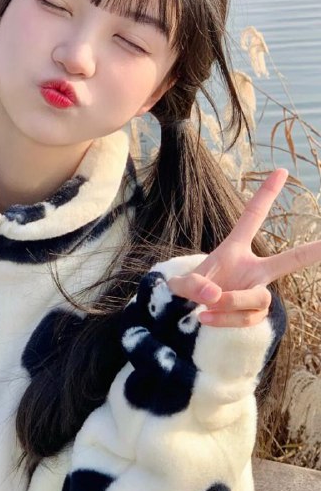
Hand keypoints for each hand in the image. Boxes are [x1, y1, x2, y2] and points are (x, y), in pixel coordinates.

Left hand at [167, 168, 320, 327]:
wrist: (192, 312)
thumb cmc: (193, 288)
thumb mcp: (182, 283)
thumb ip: (192, 285)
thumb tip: (215, 296)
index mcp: (236, 249)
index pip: (252, 218)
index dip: (266, 195)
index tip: (281, 171)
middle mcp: (254, 269)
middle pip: (289, 260)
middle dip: (313, 251)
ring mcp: (258, 291)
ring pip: (259, 297)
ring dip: (232, 302)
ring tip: (206, 307)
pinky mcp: (257, 313)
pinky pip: (246, 318)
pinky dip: (224, 320)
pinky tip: (205, 318)